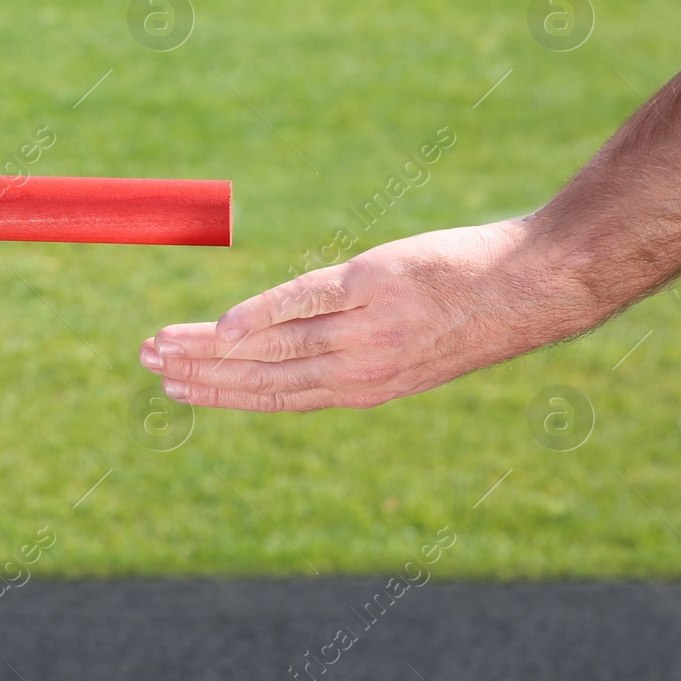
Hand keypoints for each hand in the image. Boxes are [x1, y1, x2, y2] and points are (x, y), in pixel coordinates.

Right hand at [139, 219, 591, 410]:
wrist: (532, 287)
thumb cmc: (469, 308)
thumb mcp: (409, 341)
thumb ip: (351, 342)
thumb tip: (298, 336)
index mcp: (364, 386)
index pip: (276, 395)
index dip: (221, 394)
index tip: (176, 388)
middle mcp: (358, 368)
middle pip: (261, 375)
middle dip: (199, 372)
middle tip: (148, 363)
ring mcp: (364, 329)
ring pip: (271, 346)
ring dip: (210, 347)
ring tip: (161, 341)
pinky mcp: (373, 284)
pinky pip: (304, 302)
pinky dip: (261, 316)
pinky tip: (223, 324)